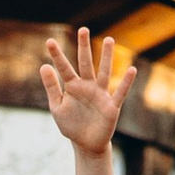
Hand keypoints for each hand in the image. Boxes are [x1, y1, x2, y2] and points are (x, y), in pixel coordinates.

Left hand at [41, 24, 126, 156]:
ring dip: (106, 57)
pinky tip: (131, 70)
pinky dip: (125, 82)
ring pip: (104, 72)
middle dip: (84, 47)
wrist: (86, 144)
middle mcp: (87, 86)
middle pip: (85, 63)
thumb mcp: (57, 107)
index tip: (49, 41)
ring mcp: (100, 94)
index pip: (63, 68)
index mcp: (72, 86)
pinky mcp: (111, 106)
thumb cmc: (71, 125)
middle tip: (83, 29)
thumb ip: (52, 87)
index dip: (57, 55)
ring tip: (109, 40)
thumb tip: (44, 66)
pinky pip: (119, 92)